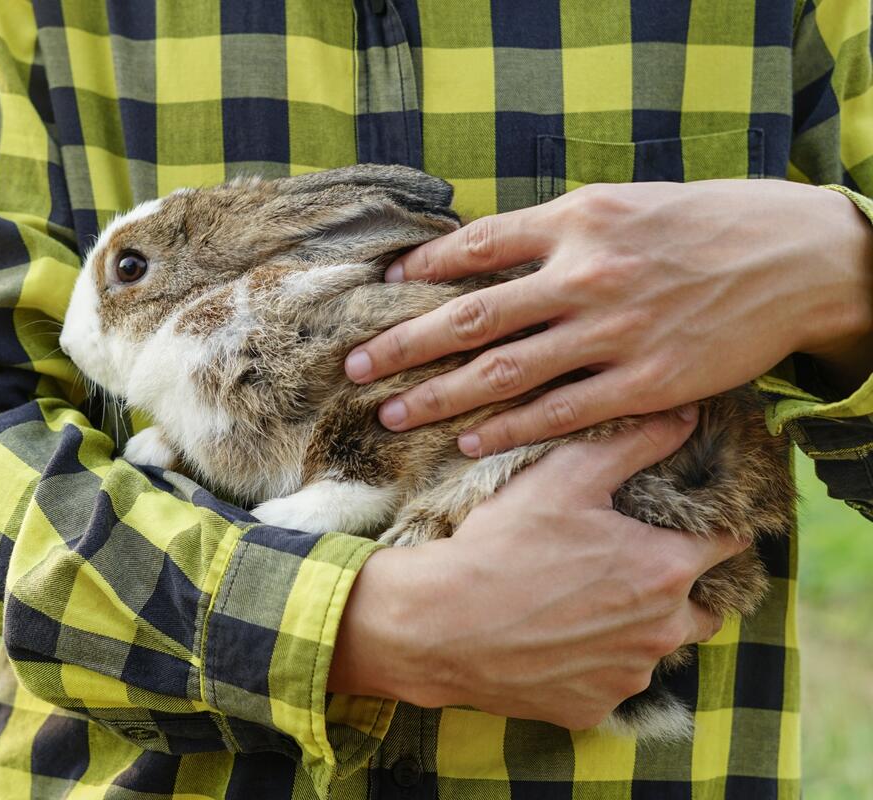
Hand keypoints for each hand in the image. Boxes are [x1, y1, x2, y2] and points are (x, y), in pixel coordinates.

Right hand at [327, 408, 747, 728]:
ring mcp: (627, 675)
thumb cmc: (503, 545)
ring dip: (634, 626)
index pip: (728, 543)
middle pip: (702, 606)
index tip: (691, 519)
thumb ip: (634, 443)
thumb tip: (685, 415)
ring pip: (653, 647)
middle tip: (630, 563)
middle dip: (679, 586)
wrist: (438, 625)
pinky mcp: (591, 707)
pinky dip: (592, 661)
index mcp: (666, 570)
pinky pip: (608, 681)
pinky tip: (555, 637)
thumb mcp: (565, 476)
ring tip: (584, 601)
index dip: (713, 525)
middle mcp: (662, 631)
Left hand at [344, 179, 872, 454]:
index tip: (382, 288)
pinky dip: (507, 427)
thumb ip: (555, 231)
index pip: (477, 246)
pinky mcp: (645, 381)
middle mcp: (586, 274)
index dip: (422, 269)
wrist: (795, 257)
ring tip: (392, 413)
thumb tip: (483, 254)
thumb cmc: (703, 225)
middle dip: (404, 343)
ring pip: (504, 371)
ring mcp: (613, 331)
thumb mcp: (623, 205)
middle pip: (471, 316)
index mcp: (577, 220)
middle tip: (354, 366)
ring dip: (440, 395)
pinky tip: (466, 438)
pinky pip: (559, 412)